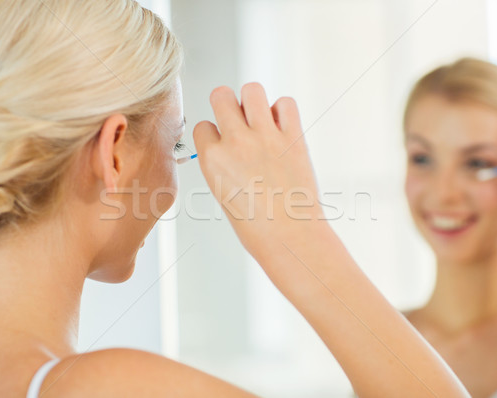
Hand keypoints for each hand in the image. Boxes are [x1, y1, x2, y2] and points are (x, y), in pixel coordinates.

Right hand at [193, 83, 326, 262]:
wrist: (291, 238)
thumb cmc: (257, 227)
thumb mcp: (224, 195)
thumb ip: (222, 165)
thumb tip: (229, 144)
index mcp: (212, 160)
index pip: (202, 126)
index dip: (212, 134)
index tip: (222, 143)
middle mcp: (236, 143)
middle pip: (221, 95)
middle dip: (226, 103)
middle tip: (238, 120)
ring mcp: (266, 137)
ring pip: (251, 89)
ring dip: (253, 100)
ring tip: (260, 118)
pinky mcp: (293, 137)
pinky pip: (286, 103)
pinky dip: (283, 110)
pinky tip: (281, 127)